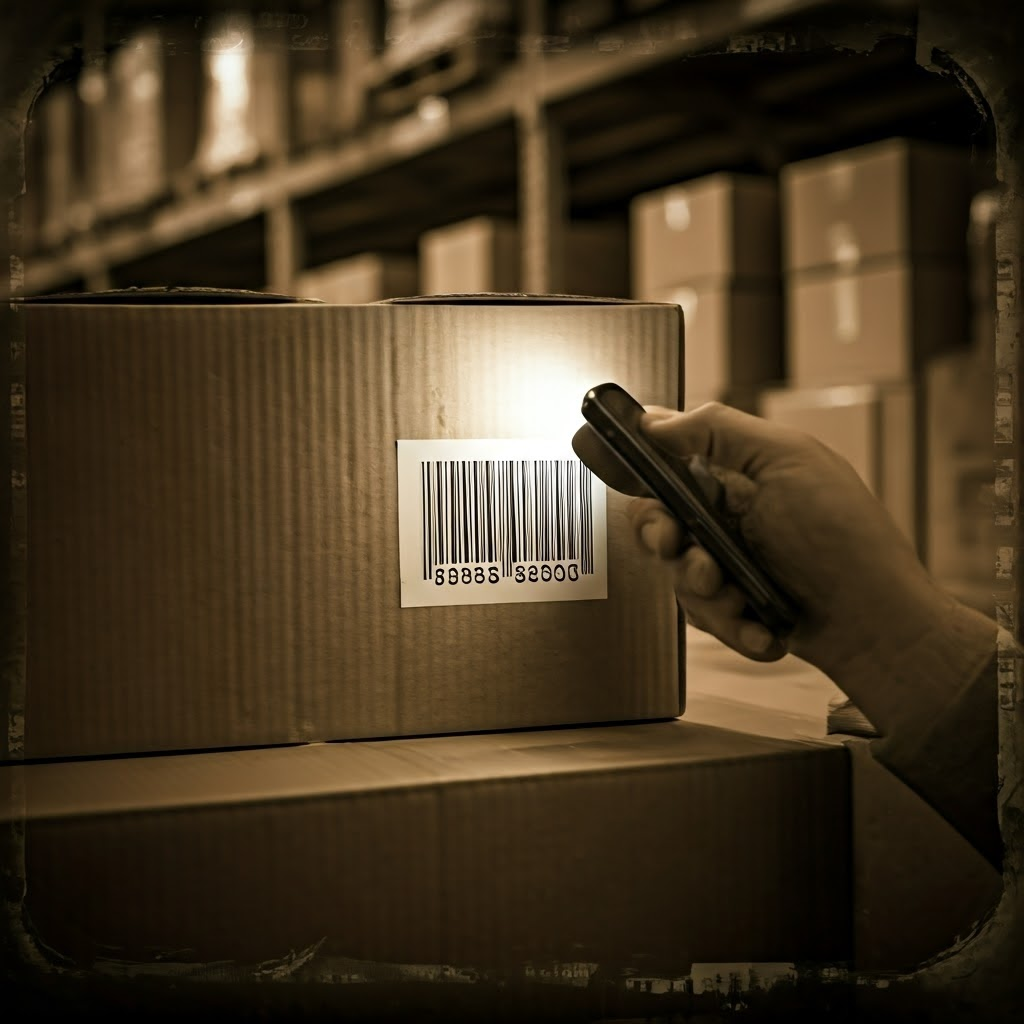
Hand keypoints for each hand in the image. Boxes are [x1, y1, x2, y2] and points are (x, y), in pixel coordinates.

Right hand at [627, 402, 976, 697]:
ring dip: (702, 590)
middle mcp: (728, 518)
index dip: (639, 468)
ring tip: (737, 595)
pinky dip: (732, 626)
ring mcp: (731, 565)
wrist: (878, 623)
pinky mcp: (736, 610)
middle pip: (657, 521)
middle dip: (661, 537)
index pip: (668, 460)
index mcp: (736, 475)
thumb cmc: (845, 535)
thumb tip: (655, 420)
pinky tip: (764, 628)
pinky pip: (704, 619)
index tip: (627, 477)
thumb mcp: (787, 460)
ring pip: (676, 575)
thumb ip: (718, 430)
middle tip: (679, 545)